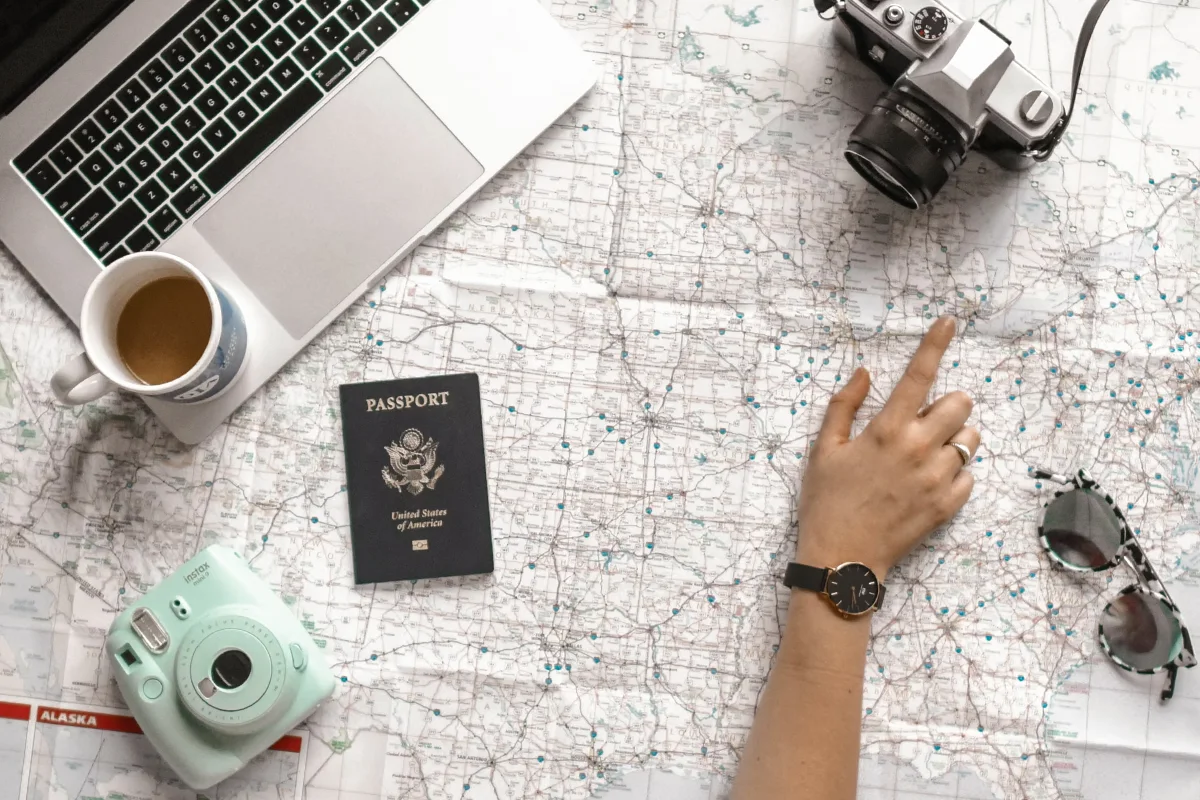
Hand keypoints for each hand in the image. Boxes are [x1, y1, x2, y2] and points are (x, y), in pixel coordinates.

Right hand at [795, 317, 978, 575]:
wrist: (842, 559)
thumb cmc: (826, 502)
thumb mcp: (823, 449)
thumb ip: (844, 405)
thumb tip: (865, 372)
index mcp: (886, 430)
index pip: (919, 375)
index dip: (935, 343)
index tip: (949, 321)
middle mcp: (918, 449)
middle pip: (961, 404)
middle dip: (947, 405)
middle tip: (923, 421)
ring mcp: (937, 478)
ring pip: (970, 438)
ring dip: (954, 438)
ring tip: (925, 455)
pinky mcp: (948, 505)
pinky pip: (969, 474)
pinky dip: (954, 473)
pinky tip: (927, 483)